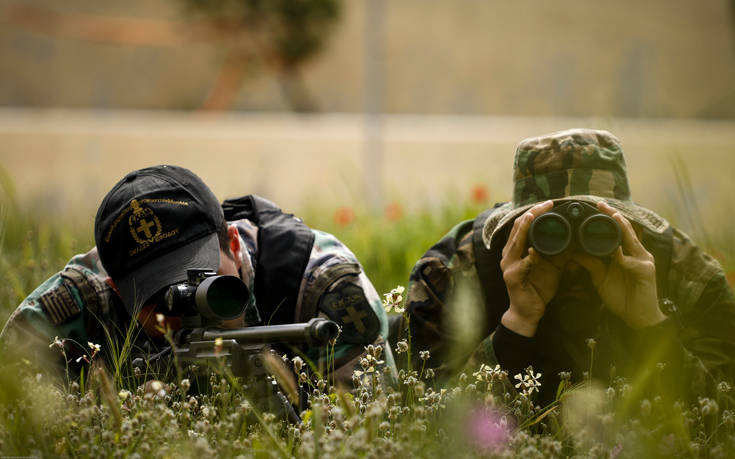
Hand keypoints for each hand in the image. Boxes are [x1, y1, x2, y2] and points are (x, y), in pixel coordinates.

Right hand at [500, 200, 568, 336]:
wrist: (528, 312)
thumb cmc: (538, 288)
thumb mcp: (551, 266)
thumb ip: (559, 252)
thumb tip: (576, 239)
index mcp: (516, 249)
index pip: (523, 225)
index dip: (534, 212)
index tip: (548, 203)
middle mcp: (509, 254)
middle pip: (517, 228)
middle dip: (531, 214)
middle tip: (545, 204)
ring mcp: (508, 266)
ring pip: (515, 243)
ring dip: (524, 229)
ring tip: (532, 217)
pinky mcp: (512, 278)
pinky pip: (521, 266)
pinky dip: (528, 258)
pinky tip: (534, 252)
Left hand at [571, 201, 665, 328]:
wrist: (637, 317)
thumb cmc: (621, 295)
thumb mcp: (600, 276)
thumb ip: (590, 262)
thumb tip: (573, 251)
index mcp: (626, 252)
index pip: (618, 230)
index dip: (609, 218)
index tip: (596, 206)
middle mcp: (637, 253)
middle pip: (626, 230)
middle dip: (614, 216)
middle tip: (601, 204)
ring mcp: (644, 261)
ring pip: (632, 241)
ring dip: (623, 229)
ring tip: (613, 216)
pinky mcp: (647, 273)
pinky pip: (634, 263)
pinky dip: (624, 259)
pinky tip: (617, 254)